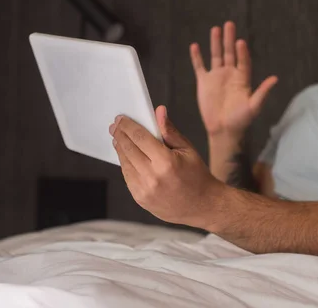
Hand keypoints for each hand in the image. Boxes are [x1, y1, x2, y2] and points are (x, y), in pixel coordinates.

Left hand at [109, 106, 225, 227]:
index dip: (128, 126)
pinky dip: (125, 165)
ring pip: (125, 163)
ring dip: (120, 149)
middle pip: (128, 149)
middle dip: (120, 135)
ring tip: (118, 139)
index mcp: (166, 161)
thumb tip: (159, 112)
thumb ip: (169, 131)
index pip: (140, 137)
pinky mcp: (141, 199)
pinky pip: (127, 177)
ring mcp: (145, 190)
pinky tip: (126, 157)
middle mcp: (152, 176)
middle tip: (115, 126)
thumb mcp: (188, 149)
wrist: (203, 206)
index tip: (121, 119)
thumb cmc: (198, 176)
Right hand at [190, 21, 277, 138]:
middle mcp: (230, 74)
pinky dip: (197, 57)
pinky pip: (199, 67)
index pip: (243, 61)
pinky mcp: (204, 83)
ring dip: (215, 43)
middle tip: (229, 24)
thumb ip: (263, 92)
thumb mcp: (254, 106)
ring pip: (216, 56)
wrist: (223, 130)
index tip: (241, 42)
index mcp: (242, 79)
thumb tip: (275, 79)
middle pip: (230, 53)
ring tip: (216, 29)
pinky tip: (195, 46)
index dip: (242, 52)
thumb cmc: (241, 120)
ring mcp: (216, 77)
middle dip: (229, 39)